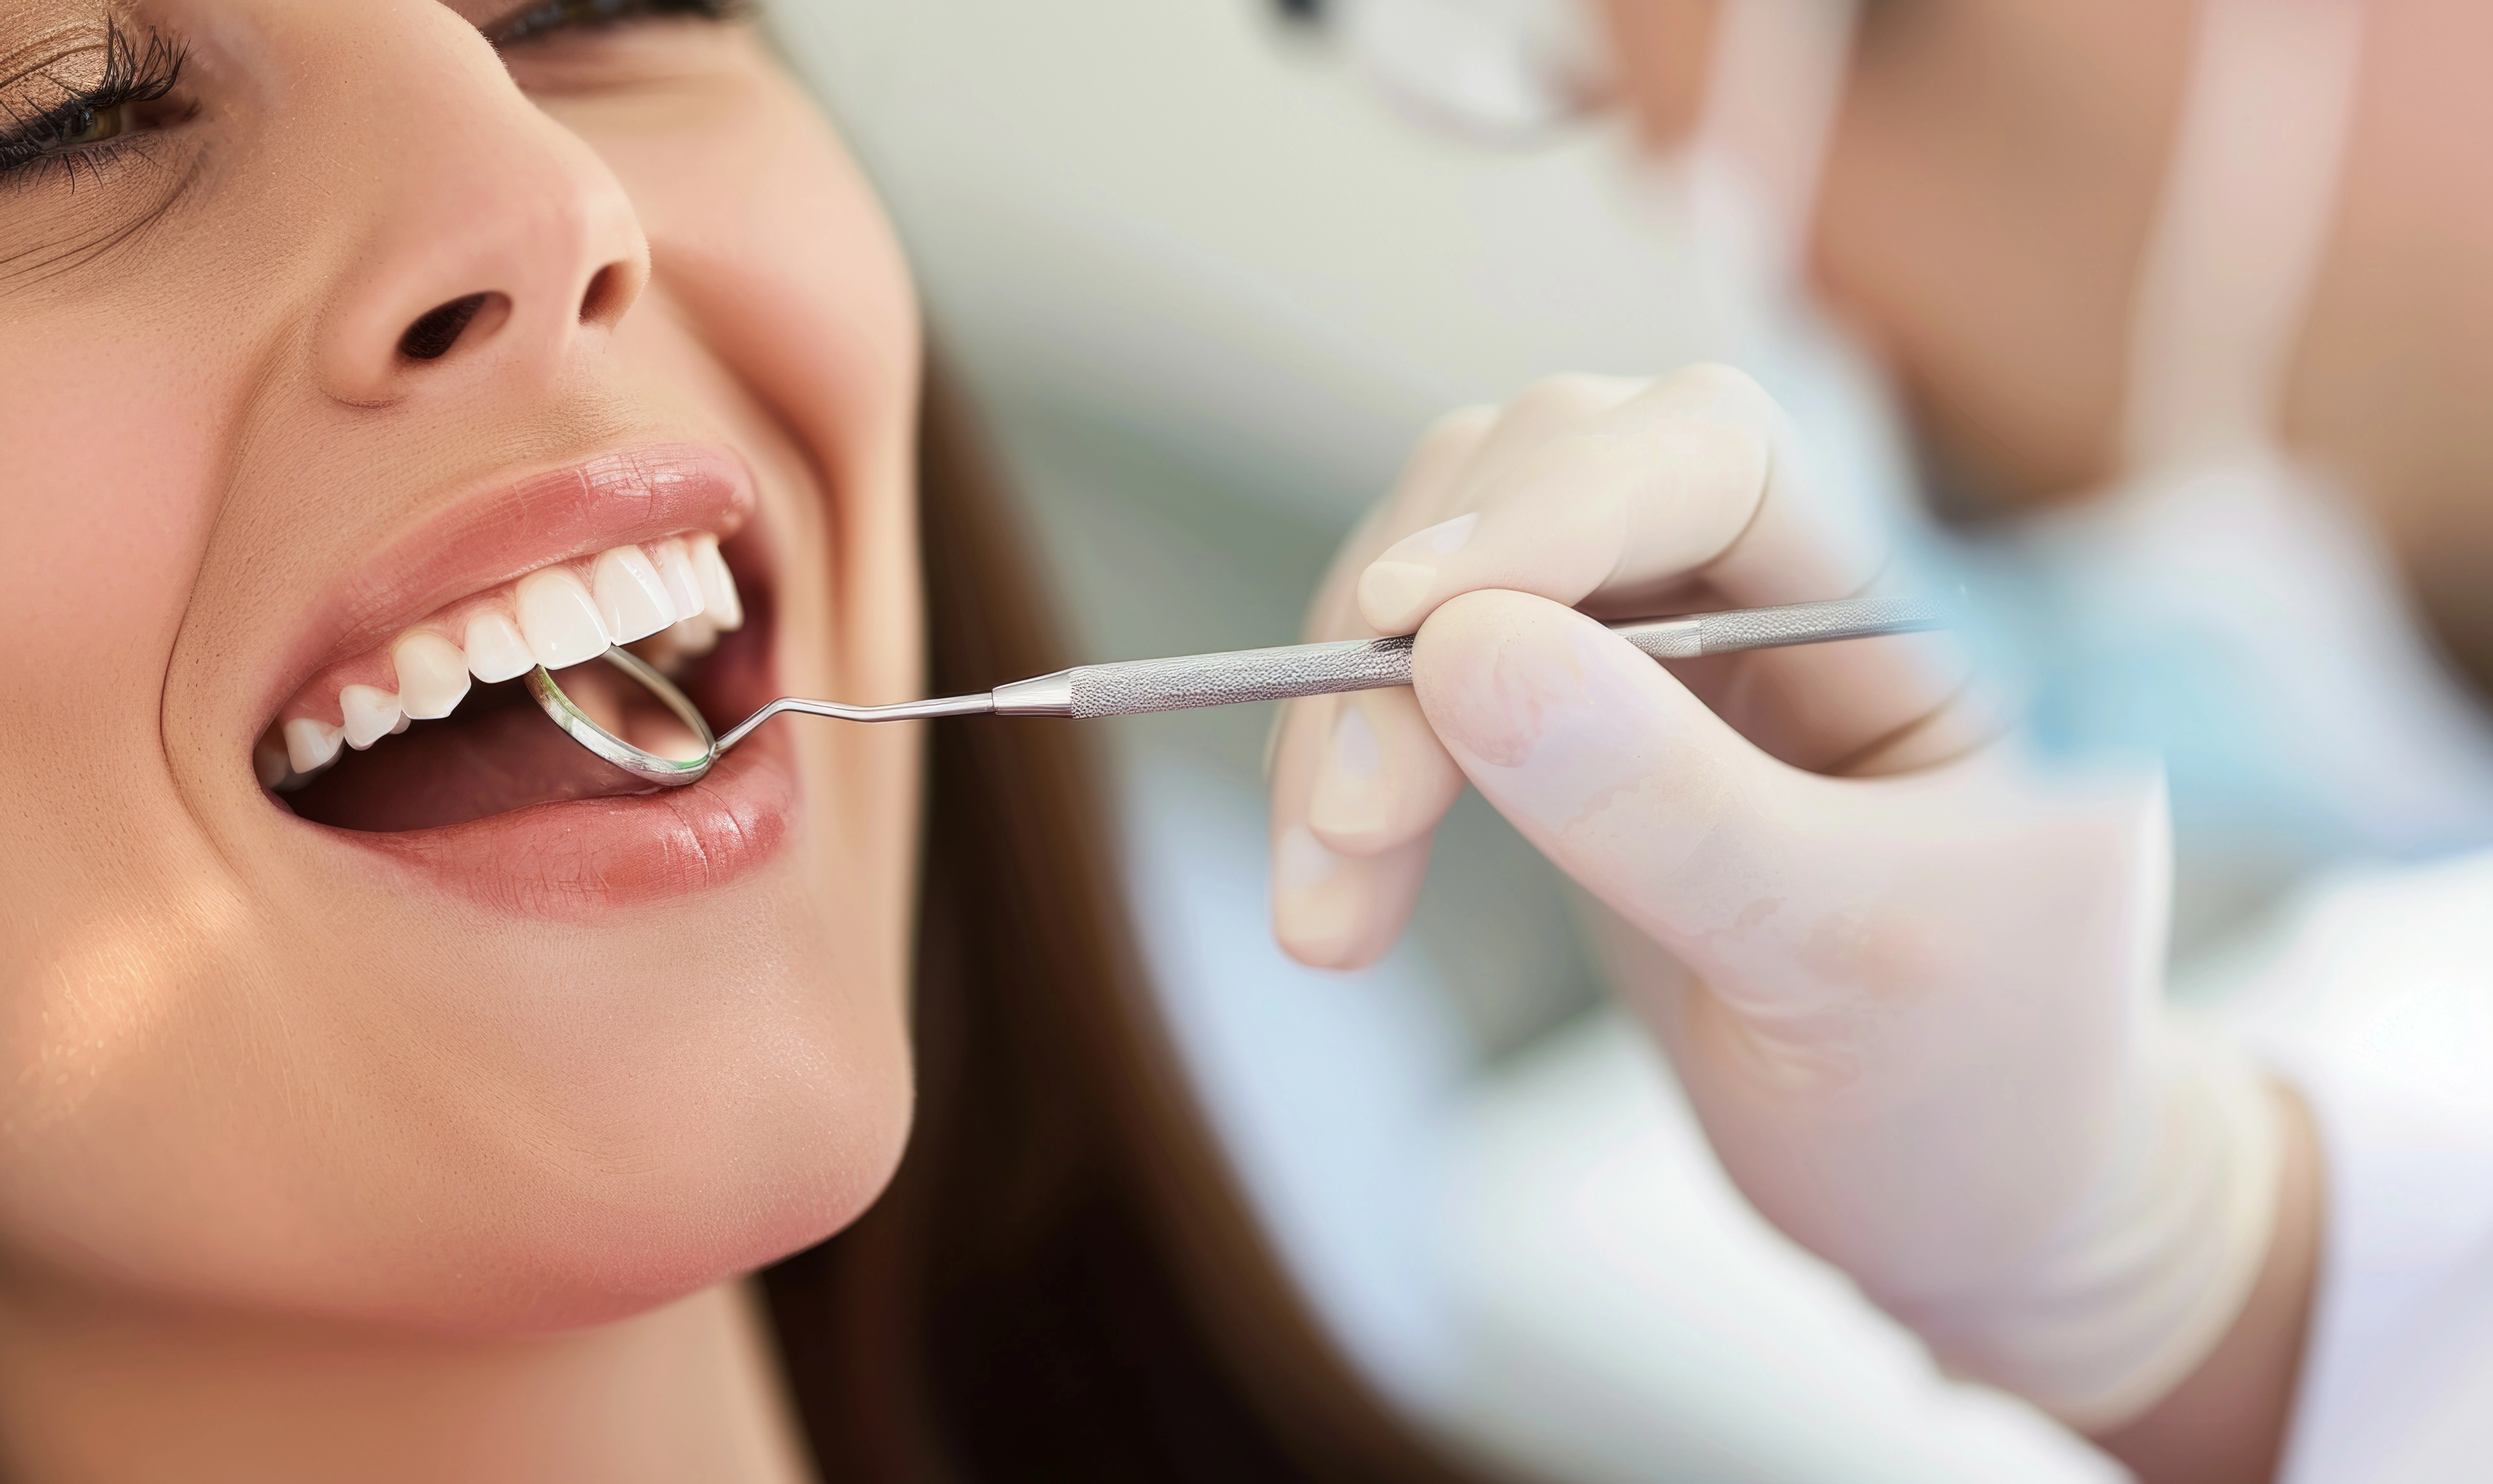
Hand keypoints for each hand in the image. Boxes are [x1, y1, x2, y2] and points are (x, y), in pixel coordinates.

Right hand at [1266, 366, 2282, 1428]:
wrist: (1966, 1202)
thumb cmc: (1974, 1087)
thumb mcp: (1853, 962)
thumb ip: (1673, 805)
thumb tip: (1459, 652)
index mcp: (1918, 608)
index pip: (1715, 453)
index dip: (1549, 505)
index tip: (1404, 619)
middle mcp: (1788, 585)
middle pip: (1547, 481)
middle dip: (1412, 636)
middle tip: (1350, 827)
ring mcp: (1679, 646)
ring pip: (1456, 573)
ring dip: (1353, 719)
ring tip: (1324, 913)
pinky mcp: (1591, 721)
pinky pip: (1432, 677)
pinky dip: (1359, 770)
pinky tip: (1340, 896)